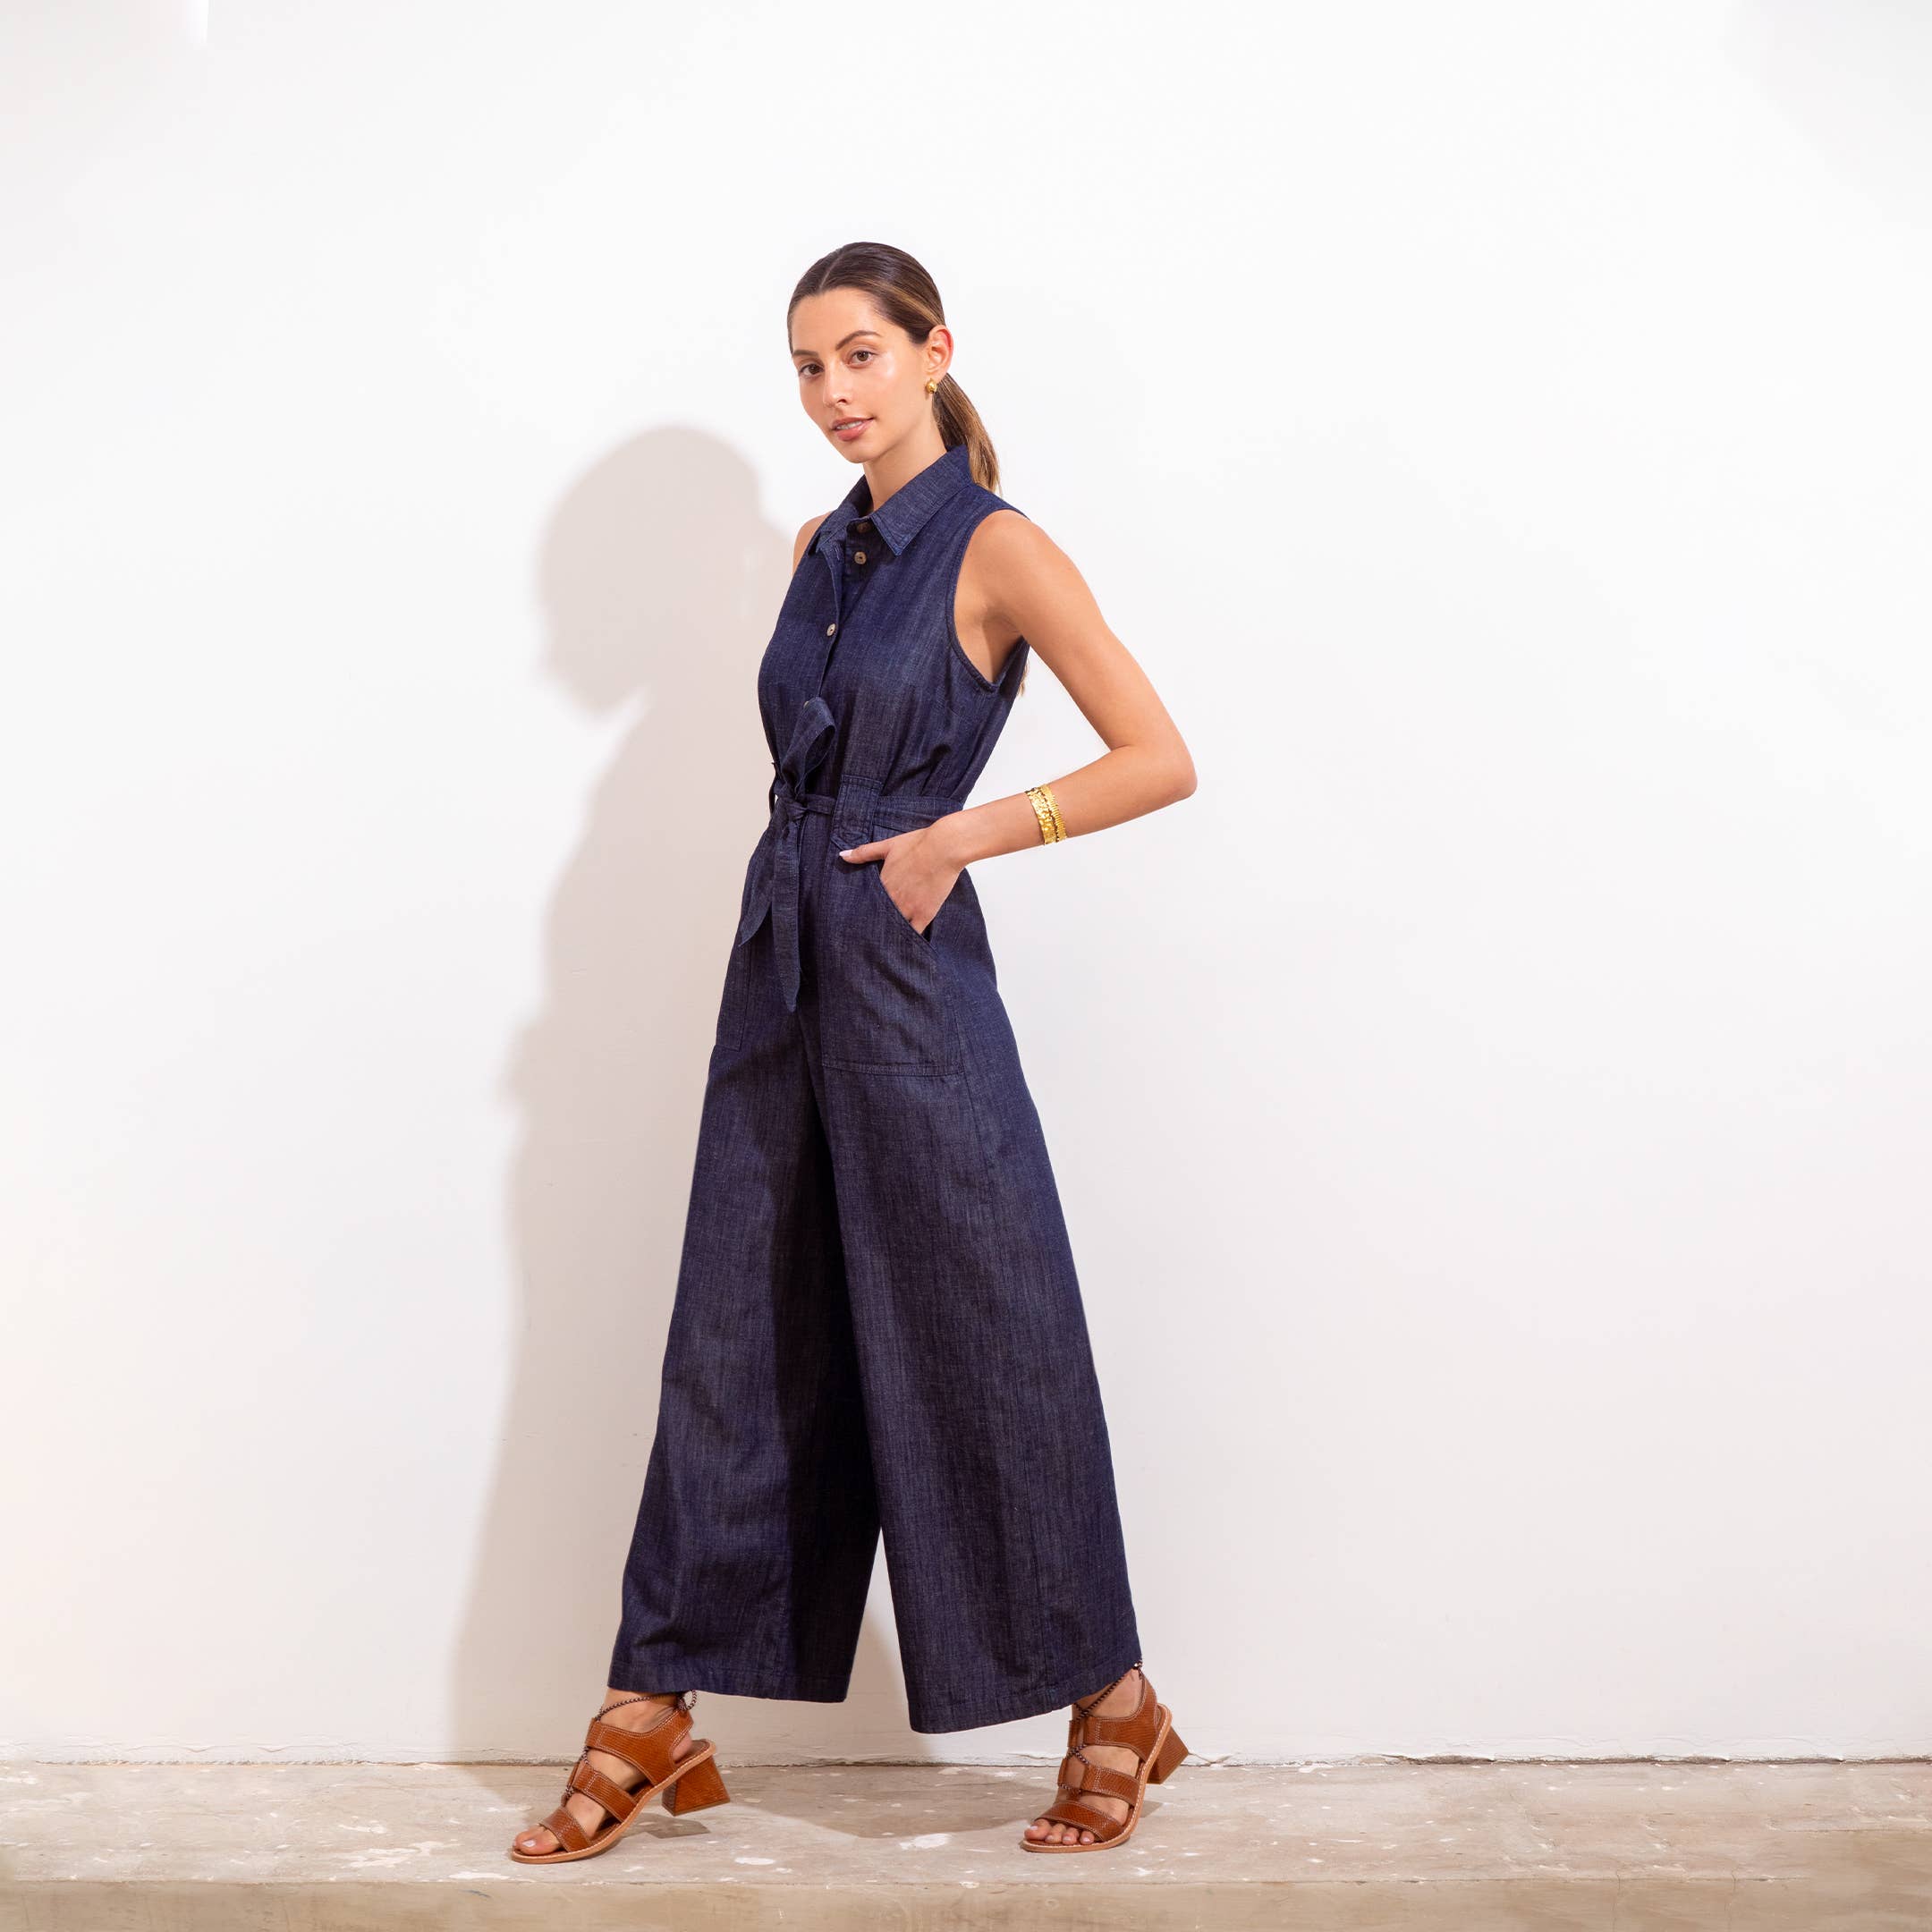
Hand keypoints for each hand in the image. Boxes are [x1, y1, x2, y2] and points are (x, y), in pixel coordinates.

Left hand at [837, 825, 961, 934]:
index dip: (865, 908)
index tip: (859, 916)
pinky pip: (914, 932)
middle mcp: (892, 899)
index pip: (867, 902)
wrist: (944, 847)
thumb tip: (842, 855)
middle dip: (874, 923)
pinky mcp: (925, 913)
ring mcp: (909, 908)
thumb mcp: (888, 845)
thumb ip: (864, 853)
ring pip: (893, 927)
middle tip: (867, 934)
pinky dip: (908, 938)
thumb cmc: (918, 843)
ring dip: (889, 932)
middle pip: (878, 917)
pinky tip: (903, 944)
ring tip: (884, 941)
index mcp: (882, 883)